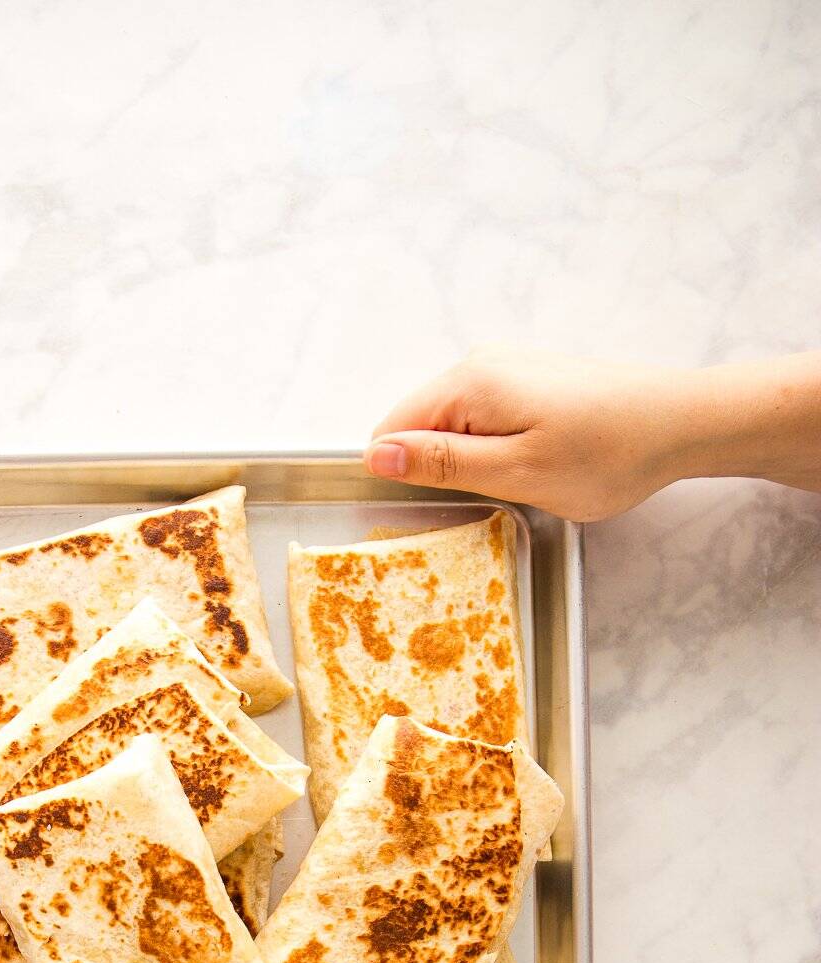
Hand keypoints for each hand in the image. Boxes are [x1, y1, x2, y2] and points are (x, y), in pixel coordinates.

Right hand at [364, 346, 687, 520]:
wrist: (680, 423)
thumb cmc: (606, 453)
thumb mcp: (515, 472)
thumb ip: (441, 463)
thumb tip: (377, 455)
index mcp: (467, 384)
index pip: (390, 431)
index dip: (404, 474)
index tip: (444, 502)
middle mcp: (479, 366)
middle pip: (420, 427)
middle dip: (440, 470)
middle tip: (494, 496)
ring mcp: (505, 371)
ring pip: (453, 428)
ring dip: (472, 463)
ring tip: (522, 481)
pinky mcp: (529, 382)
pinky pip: (483, 421)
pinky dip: (496, 450)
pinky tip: (537, 465)